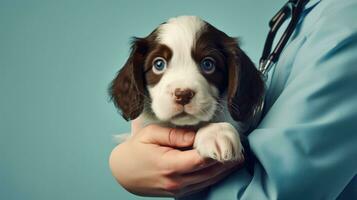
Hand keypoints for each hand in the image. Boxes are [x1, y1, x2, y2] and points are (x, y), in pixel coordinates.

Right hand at [109, 119, 243, 197]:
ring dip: (224, 170)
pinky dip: (214, 176)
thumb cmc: (136, 150)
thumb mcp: (151, 135)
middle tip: (239, 148)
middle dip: (226, 161)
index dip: (217, 150)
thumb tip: (196, 136)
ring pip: (208, 180)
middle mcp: (176, 181)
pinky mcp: (178, 192)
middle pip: (209, 172)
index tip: (228, 139)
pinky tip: (222, 168)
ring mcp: (178, 189)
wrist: (123, 173)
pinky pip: (202, 185)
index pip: (201, 160)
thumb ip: (174, 135)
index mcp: (169, 165)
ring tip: (237, 157)